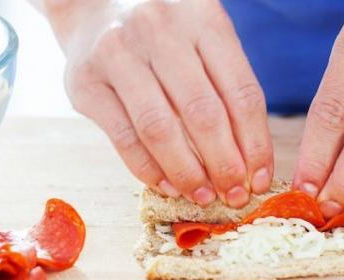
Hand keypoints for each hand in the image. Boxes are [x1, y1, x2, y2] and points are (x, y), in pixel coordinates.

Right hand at [46, 0, 272, 206]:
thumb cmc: (164, 31)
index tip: (259, 178)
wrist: (92, 3)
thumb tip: (248, 161)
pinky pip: (124, 138)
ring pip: (160, 129)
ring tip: (203, 197)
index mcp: (202, 18)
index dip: (255, 144)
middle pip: (203, 114)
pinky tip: (168, 186)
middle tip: (234, 195)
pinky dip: (149, 170)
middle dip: (224, 165)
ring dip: (187, 173)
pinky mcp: (84, 82)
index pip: (241, 92)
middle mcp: (158, 30)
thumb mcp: (202, 36)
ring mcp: (117, 54)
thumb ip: (226, 85)